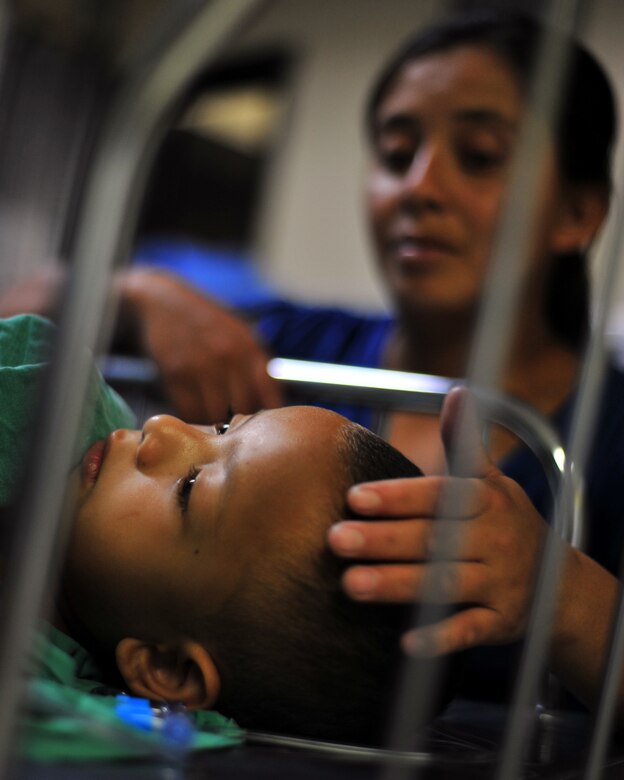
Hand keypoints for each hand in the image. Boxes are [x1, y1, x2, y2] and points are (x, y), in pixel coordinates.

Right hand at [119, 268, 282, 421]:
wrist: (163, 302)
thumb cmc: (207, 322)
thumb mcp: (240, 332)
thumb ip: (257, 363)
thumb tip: (271, 404)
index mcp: (249, 346)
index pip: (269, 392)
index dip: (268, 413)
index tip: (264, 421)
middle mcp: (227, 355)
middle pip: (243, 408)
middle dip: (240, 418)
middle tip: (234, 419)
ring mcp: (200, 365)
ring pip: (215, 414)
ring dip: (215, 421)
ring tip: (213, 413)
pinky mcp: (174, 373)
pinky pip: (189, 411)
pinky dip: (193, 415)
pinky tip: (194, 406)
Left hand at [328, 387, 549, 656]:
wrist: (555, 581)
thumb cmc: (504, 521)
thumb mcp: (491, 481)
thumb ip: (467, 443)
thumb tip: (458, 392)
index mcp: (486, 501)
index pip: (438, 496)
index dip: (398, 497)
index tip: (354, 497)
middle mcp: (494, 539)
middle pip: (434, 540)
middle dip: (383, 540)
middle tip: (335, 539)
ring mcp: (500, 583)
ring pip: (445, 584)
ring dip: (398, 585)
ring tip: (351, 585)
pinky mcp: (501, 622)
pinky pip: (469, 630)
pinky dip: (440, 637)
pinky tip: (404, 643)